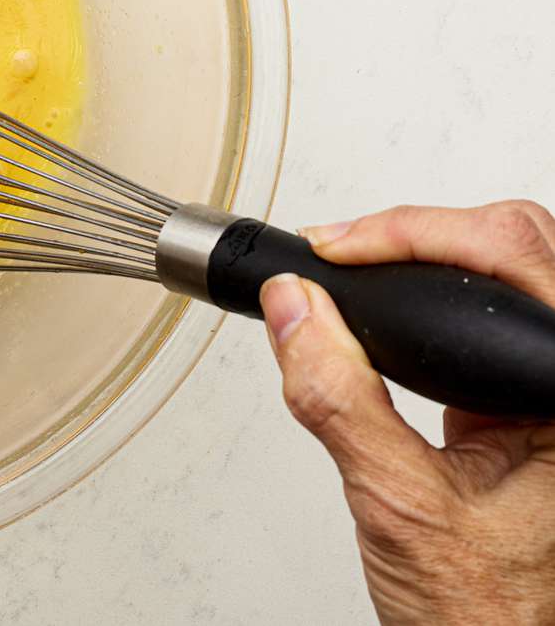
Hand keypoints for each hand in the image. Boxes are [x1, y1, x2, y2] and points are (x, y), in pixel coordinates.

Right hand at [262, 201, 554, 624]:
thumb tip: (294, 309)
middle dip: (413, 235)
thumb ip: (340, 398)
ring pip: (497, 273)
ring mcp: (549, 391)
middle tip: (333, 253)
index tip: (332, 252)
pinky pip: (476, 320)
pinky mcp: (518, 404)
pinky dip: (414, 304)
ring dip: (414, 264)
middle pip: (513, 245)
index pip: (514, 256)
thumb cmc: (486, 613)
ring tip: (344, 271)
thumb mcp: (400, 502)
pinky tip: (371, 318)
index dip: (411, 237)